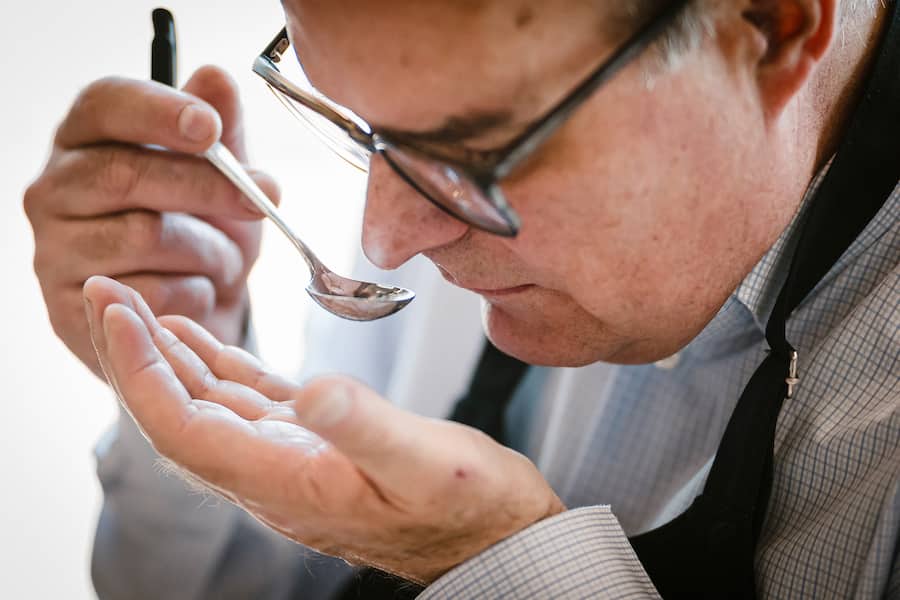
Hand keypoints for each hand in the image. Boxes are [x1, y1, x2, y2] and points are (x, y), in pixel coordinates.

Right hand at [25, 66, 278, 377]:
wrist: (198, 308)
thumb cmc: (204, 227)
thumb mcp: (224, 175)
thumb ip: (222, 128)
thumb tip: (218, 79)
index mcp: (87, 138)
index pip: (105, 104)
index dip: (158, 112)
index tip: (209, 127)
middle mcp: (55, 188)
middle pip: (125, 174)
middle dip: (206, 187)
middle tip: (263, 198)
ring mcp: (54, 250)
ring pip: (142, 237)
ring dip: (208, 250)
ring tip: (225, 259)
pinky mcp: (67, 309)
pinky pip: (147, 294)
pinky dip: (193, 293)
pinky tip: (198, 290)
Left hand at [83, 276, 564, 584]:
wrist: (495, 531)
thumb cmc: (468, 507)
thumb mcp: (425, 462)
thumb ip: (366, 428)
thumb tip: (315, 392)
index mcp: (286, 481)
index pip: (184, 427)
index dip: (143, 373)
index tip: (118, 315)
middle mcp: (274, 472)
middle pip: (180, 414)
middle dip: (137, 355)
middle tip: (107, 293)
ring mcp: (293, 456)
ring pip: (210, 404)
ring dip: (170, 358)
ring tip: (139, 308)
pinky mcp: (318, 440)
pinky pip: (249, 401)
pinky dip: (219, 368)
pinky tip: (201, 340)